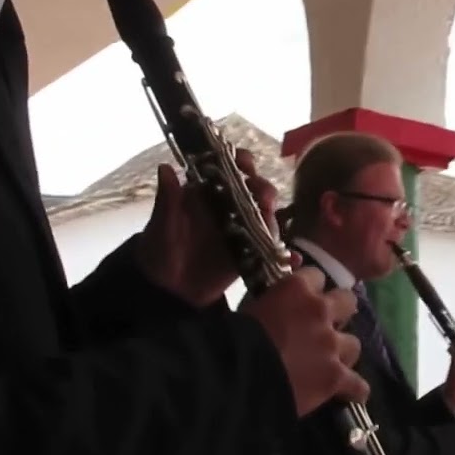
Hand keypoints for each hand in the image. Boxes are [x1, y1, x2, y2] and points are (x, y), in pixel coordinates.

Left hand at [136, 150, 277, 307]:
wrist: (167, 292)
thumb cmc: (160, 252)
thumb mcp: (162, 226)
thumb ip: (168, 200)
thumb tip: (166, 168)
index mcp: (208, 193)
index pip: (229, 168)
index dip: (241, 162)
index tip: (246, 164)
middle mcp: (229, 207)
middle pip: (255, 190)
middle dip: (264, 190)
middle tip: (265, 200)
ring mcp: (243, 230)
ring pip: (267, 217)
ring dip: (274, 218)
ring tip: (273, 228)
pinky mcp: (251, 254)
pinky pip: (272, 250)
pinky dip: (285, 254)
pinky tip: (294, 259)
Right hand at [240, 266, 368, 416]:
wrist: (236, 379)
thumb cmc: (231, 341)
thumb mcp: (248, 310)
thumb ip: (269, 305)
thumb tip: (269, 311)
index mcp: (296, 289)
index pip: (316, 276)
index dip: (312, 288)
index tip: (304, 299)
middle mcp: (320, 311)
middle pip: (347, 301)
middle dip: (340, 312)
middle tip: (326, 325)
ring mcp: (332, 345)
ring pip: (355, 344)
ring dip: (343, 352)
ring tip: (331, 363)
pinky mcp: (336, 377)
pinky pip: (358, 385)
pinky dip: (354, 390)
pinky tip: (349, 394)